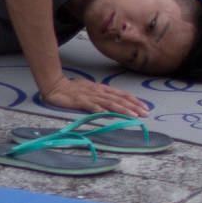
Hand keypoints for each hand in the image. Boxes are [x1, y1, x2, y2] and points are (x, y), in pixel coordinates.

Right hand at [34, 70, 151, 119]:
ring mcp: (90, 96)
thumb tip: (112, 105)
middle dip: (134, 107)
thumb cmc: (72, 89)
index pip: (122, 94)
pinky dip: (102, 111)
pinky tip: (110, 116)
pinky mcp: (81, 101)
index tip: (145, 107)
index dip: (134, 100)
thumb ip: (101, 97)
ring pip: (110, 103)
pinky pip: (93, 107)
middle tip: (146, 113)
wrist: (55, 86)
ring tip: (134, 116)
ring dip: (123, 110)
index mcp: (102, 89)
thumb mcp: (90, 90)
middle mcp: (99, 91)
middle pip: (119, 99)